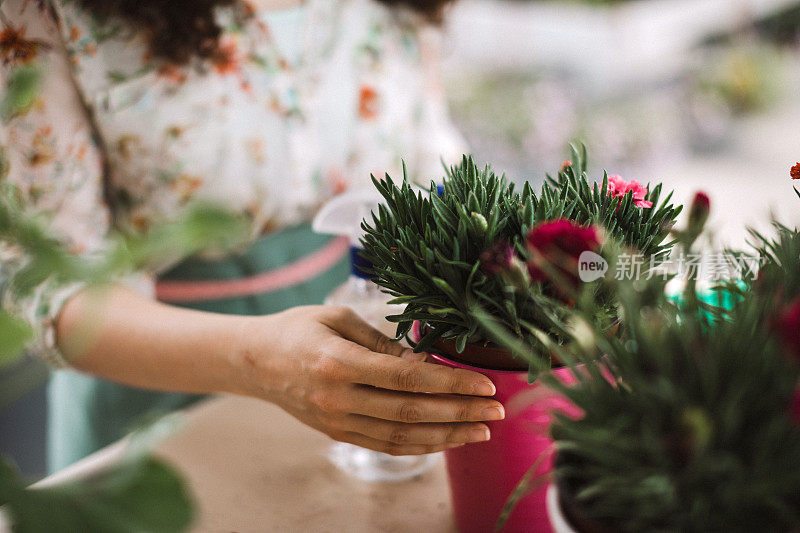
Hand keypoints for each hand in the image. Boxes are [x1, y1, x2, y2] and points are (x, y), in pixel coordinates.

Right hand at [235, 305, 504, 455]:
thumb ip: (383, 341)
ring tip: (482, 431)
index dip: (451, 382)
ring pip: (402, 437)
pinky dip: (420, 446)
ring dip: (447, 436)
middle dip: (460, 413)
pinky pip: (385, 446)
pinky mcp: (337, 433)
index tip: (485, 385)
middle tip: (497, 411)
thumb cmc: (297, 328)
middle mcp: (339, 398)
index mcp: (339, 362)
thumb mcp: (339, 317)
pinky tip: (446, 440)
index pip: (408, 377)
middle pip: (412, 411)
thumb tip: (426, 361)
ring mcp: (337, 421)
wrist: (255, 361)